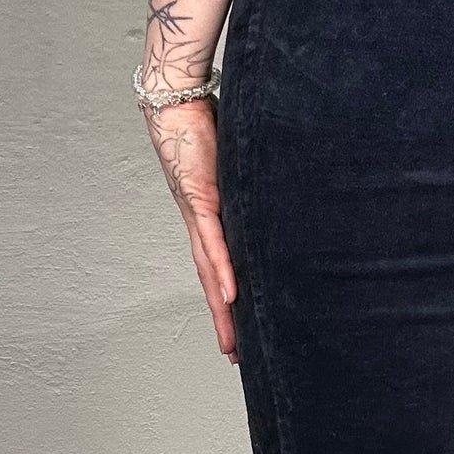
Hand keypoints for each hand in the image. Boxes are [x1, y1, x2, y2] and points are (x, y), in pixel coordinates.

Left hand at [144, 97, 237, 364]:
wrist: (175, 98)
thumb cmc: (204, 122)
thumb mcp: (234, 160)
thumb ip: (249, 178)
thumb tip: (277, 180)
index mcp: (207, 216)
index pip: (216, 266)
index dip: (225, 299)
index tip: (236, 327)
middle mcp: (199, 223)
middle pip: (212, 282)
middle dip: (223, 320)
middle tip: (233, 355)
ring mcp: (198, 214)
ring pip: (211, 273)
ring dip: (220, 310)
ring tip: (232, 342)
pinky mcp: (201, 200)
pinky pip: (214, 243)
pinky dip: (223, 271)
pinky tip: (231, 296)